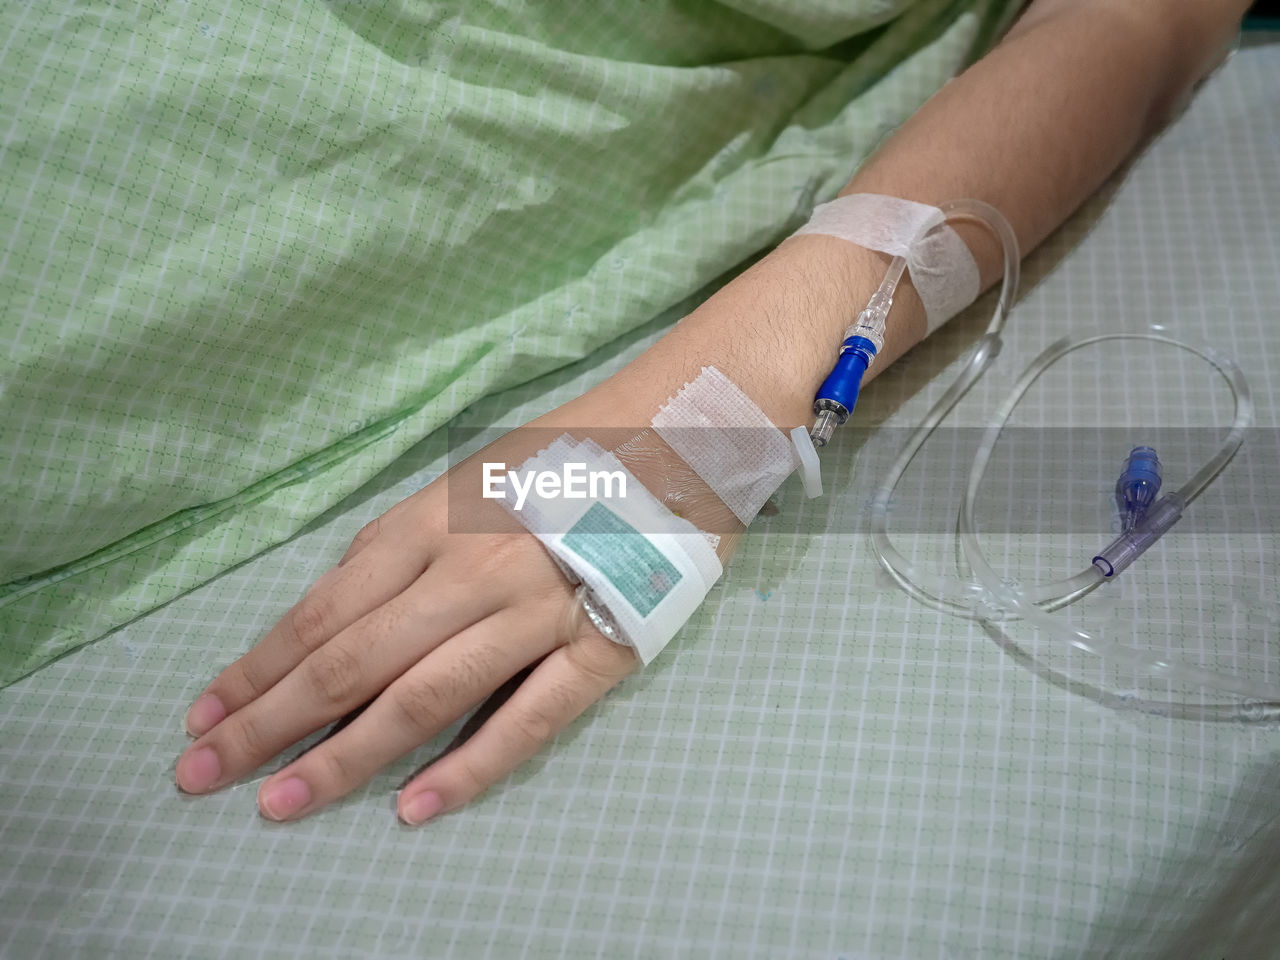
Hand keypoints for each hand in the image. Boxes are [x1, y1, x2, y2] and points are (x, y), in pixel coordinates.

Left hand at [175, 426, 647, 824]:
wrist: (678, 442)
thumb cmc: (561, 461)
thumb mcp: (461, 482)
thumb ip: (399, 545)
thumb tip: (330, 611)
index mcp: (431, 522)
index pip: (325, 608)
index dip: (260, 666)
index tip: (203, 714)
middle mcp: (472, 568)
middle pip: (354, 660)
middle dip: (271, 722)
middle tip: (202, 774)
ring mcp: (536, 612)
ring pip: (425, 695)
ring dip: (346, 756)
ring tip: (280, 802)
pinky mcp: (598, 648)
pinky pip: (529, 719)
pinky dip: (470, 766)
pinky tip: (414, 806)